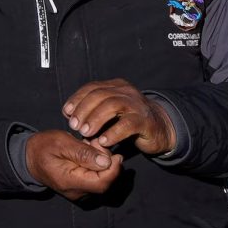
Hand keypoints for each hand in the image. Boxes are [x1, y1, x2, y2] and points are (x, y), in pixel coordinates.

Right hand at [24, 130, 120, 200]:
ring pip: (102, 181)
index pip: (102, 183)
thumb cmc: (43, 147)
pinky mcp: (81, 189)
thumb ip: (84, 153)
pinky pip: (97, 180)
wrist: (29, 158)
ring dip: (104, 163)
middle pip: (105, 183)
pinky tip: (89, 154)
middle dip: (109, 163)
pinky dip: (98, 166)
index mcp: (70, 182)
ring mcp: (79, 192)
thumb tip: (107, 162)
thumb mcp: (61, 143)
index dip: (114, 170)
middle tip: (97, 144)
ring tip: (91, 146)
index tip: (115, 154)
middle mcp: (77, 192)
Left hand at [62, 79, 176, 156]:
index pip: (92, 87)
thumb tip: (68, 113)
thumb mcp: (109, 113)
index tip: (66, 112)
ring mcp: (137, 105)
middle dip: (84, 110)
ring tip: (85, 133)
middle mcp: (127, 92)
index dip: (77, 98)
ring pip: (113, 105)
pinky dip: (113, 133)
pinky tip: (103, 141)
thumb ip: (92, 110)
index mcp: (116, 86)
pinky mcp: (146, 121)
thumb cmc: (129, 121)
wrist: (160, 129)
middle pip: (100, 95)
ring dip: (95, 119)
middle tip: (74, 125)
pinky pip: (128, 124)